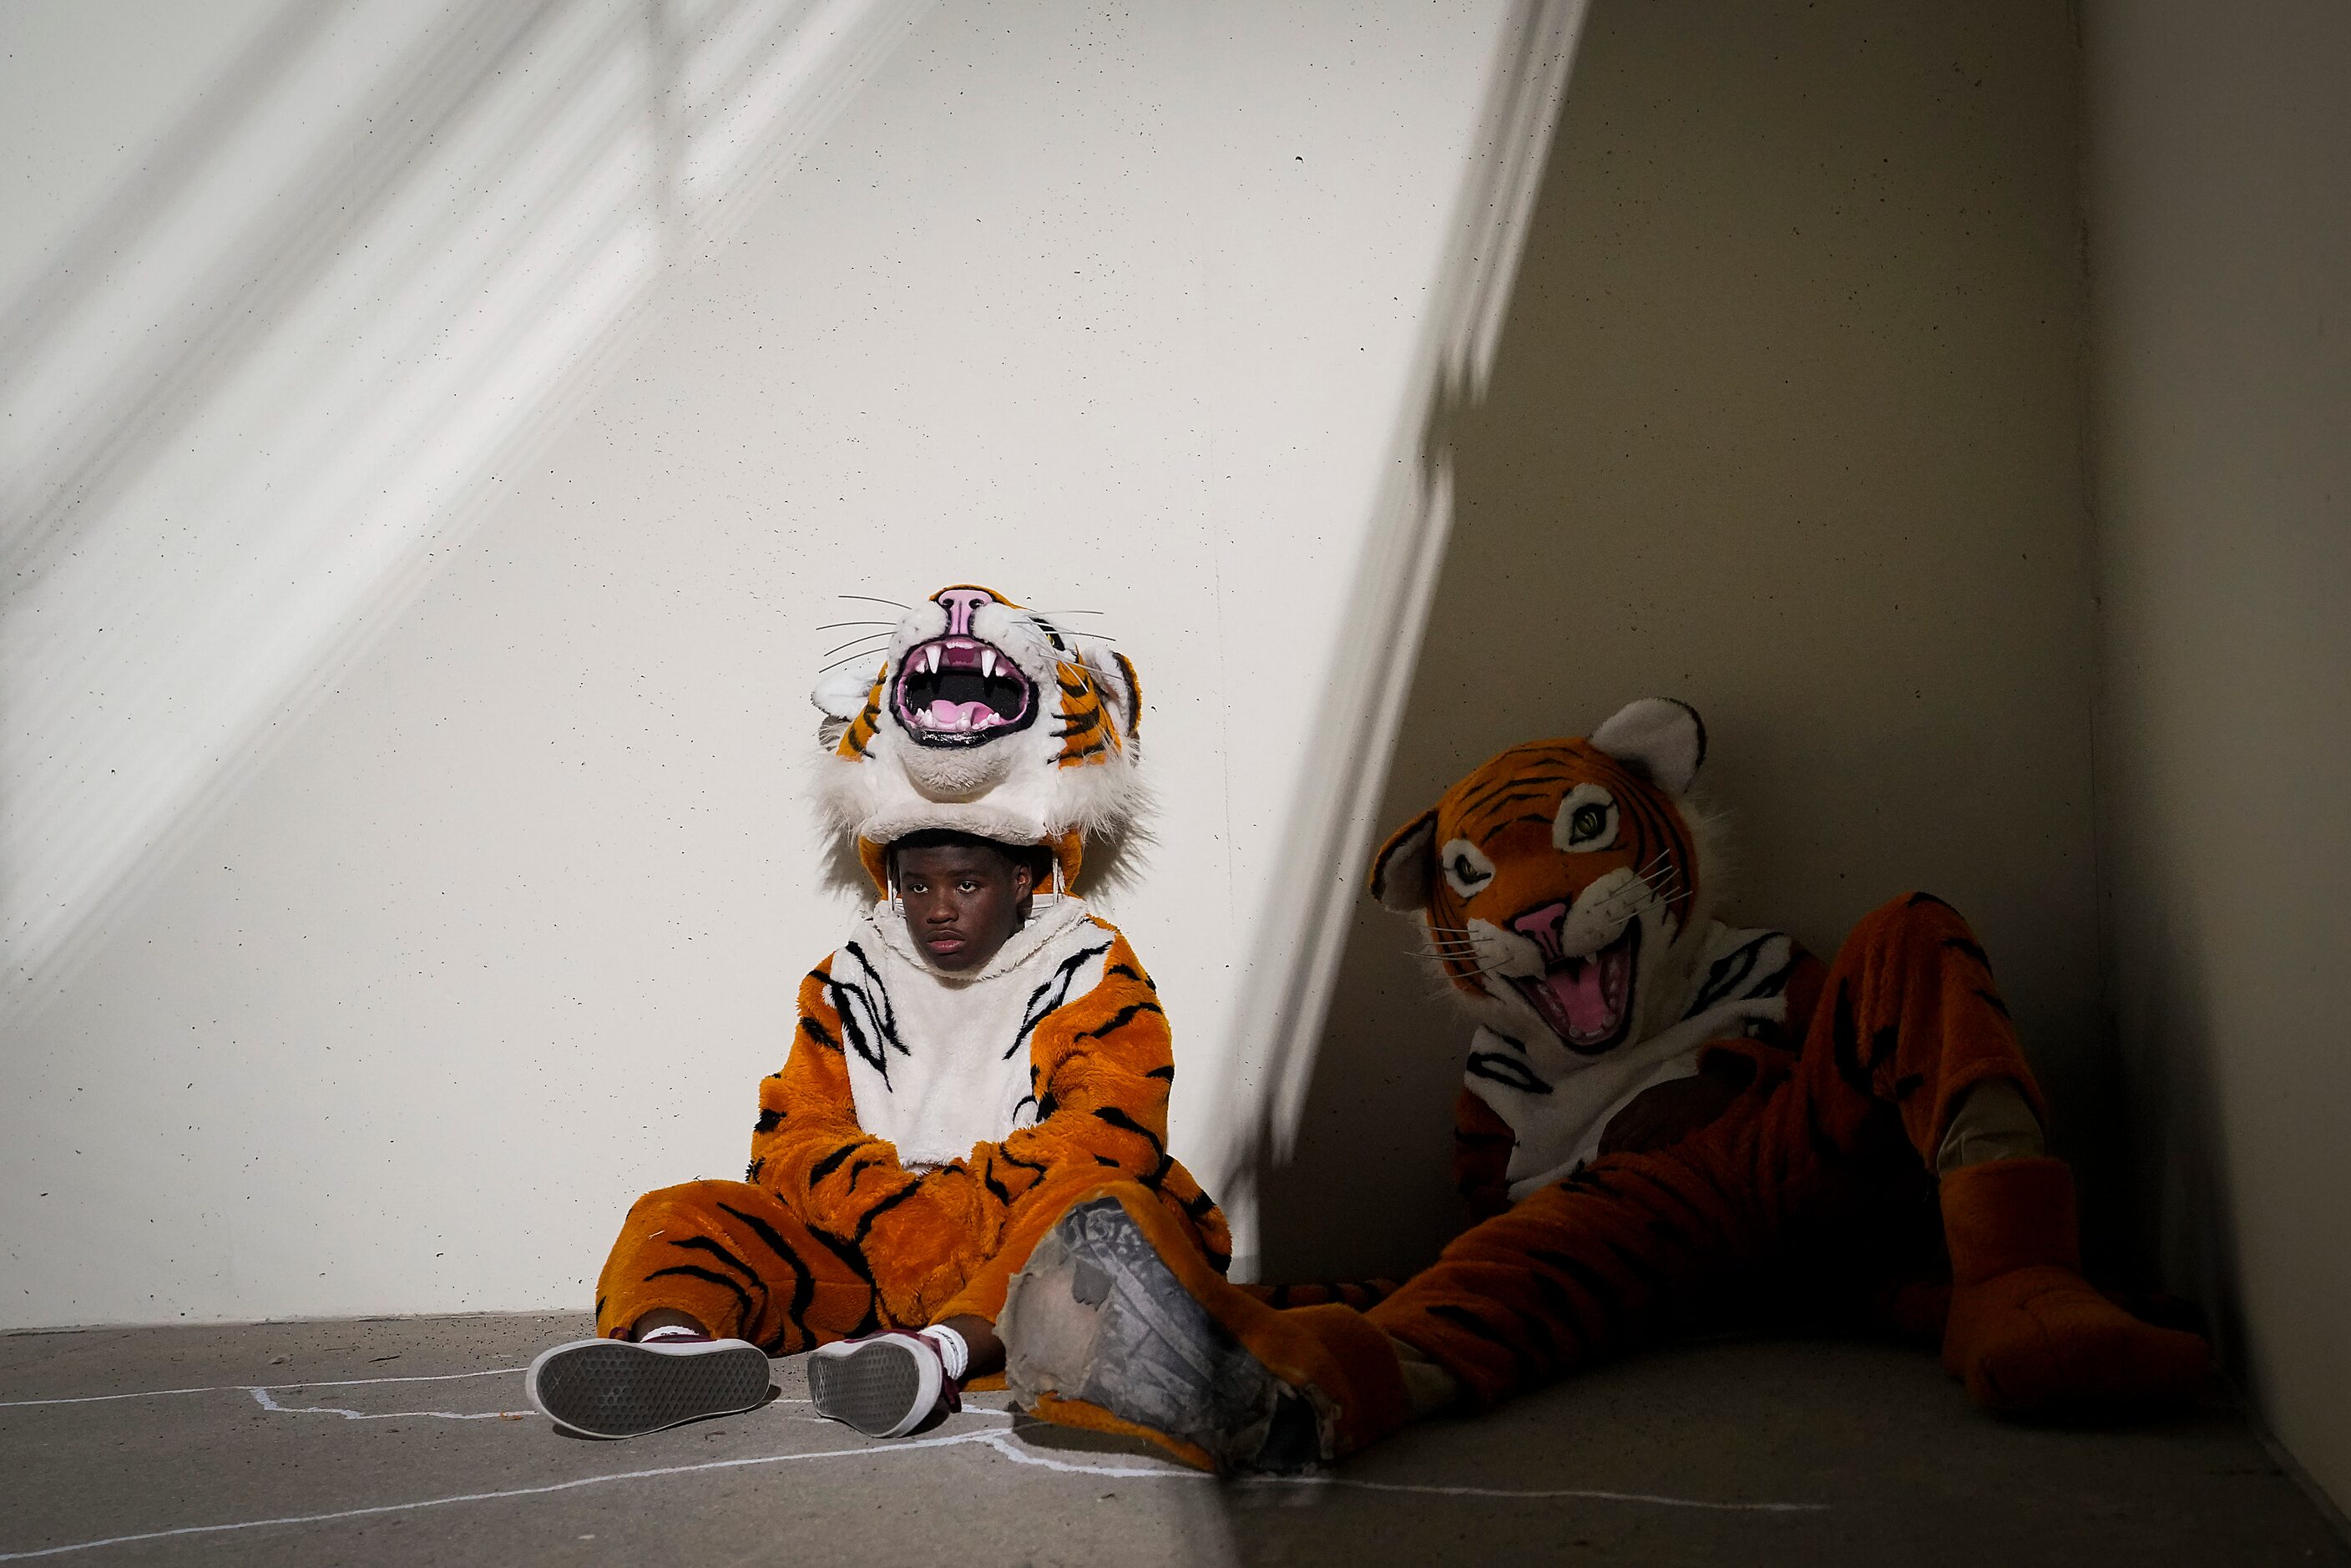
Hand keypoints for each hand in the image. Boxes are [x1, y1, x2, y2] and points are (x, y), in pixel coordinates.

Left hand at [1597, 1056, 1751, 1155]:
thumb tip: (1632, 1136)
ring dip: (1626, 1158)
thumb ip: (1647, 1113)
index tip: (1603, 1157)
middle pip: (1620, 1134)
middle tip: (1611, 1170)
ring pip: (1632, 1141)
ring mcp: (1660, 1116)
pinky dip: (1645, 1156)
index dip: (1605, 1142)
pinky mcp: (1675, 1126)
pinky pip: (1653, 1144)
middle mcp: (1647, 1107)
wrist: (1715, 1088)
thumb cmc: (1690, 1096)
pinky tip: (1644, 1166)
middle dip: (1612, 1154)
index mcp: (1642, 1099)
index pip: (1614, 1123)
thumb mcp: (1662, 1098)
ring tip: (1624, 1172)